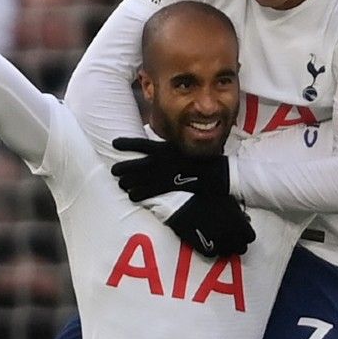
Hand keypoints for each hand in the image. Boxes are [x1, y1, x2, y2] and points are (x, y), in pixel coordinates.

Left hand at [111, 136, 229, 203]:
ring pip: (146, 176)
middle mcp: (168, 158)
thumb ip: (173, 151)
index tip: (115, 143)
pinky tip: (132, 195)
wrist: (223, 172)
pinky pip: (155, 189)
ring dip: (131, 180)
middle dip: (126, 166)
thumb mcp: (189, 150)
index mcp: (170, 148)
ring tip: (120, 184)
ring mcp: (172, 171)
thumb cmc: (207, 162)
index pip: (145, 144)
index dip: (129, 144)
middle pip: (142, 162)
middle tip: (114, 170)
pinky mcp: (177, 184)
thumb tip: (160, 151)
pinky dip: (142, 192)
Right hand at [165, 192, 254, 257]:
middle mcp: (233, 237)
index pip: (250, 237)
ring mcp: (220, 244)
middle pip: (241, 248)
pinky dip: (213, 250)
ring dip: (226, 248)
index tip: (240, 232)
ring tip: (219, 240)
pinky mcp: (206, 249)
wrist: (185, 202)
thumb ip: (239, 213)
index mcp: (241, 225)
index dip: (245, 235)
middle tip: (230, 237)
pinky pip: (214, 254)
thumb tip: (245, 219)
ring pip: (228, 253)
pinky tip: (209, 241)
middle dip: (238, 243)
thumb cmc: (208, 198)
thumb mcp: (229, 201)